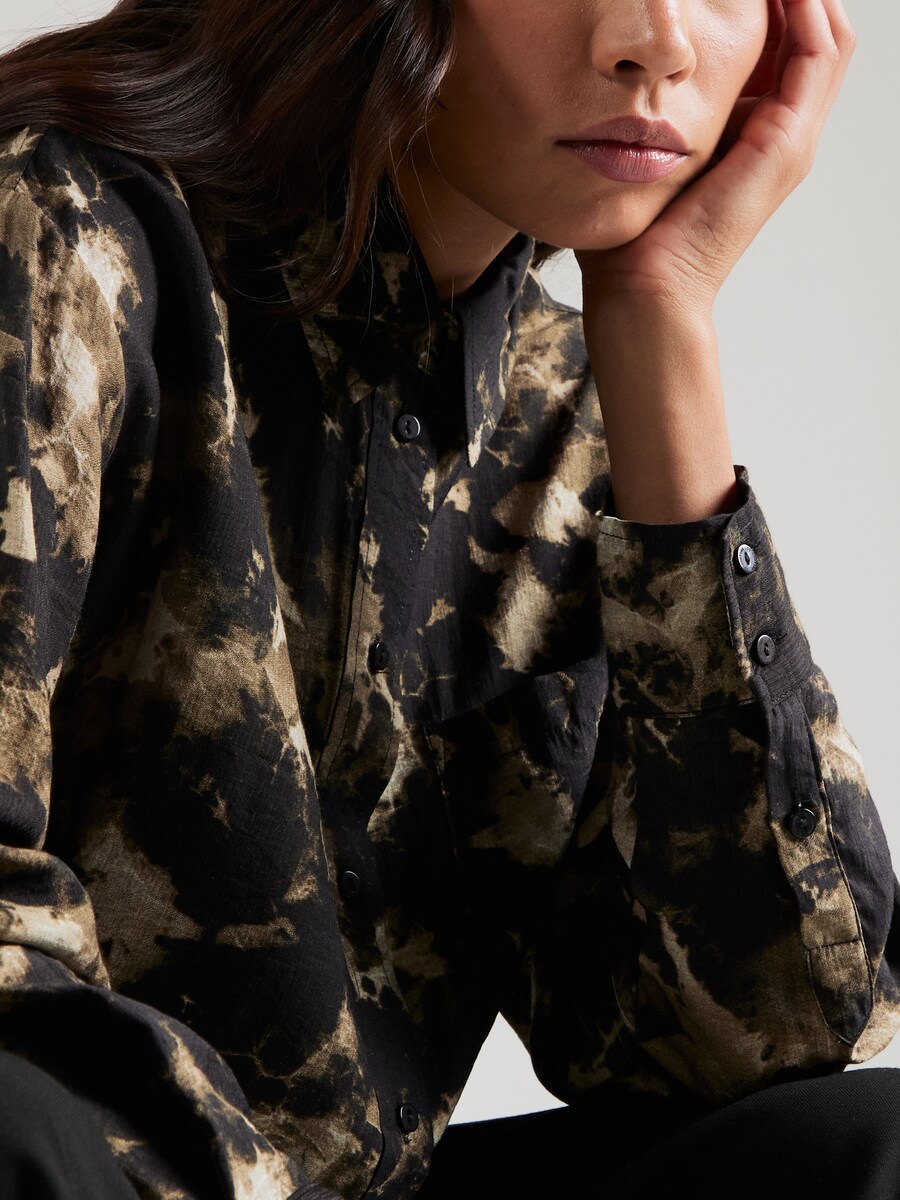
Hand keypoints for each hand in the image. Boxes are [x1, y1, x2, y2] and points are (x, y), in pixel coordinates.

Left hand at [574, 0, 855, 316]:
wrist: (644, 287)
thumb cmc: (630, 235)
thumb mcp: (644, 152)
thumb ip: (651, 114)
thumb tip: (618, 72)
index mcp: (752, 133)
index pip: (780, 45)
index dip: (766, 3)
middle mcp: (781, 133)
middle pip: (813, 33)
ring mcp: (792, 139)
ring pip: (827, 35)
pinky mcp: (787, 143)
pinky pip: (818, 54)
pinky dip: (806, 8)